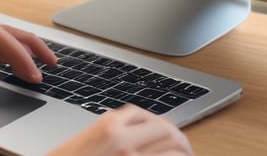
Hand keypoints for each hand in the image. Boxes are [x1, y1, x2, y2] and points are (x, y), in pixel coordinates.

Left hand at [0, 0, 57, 87]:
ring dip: (22, 44)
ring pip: (4, 27)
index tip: (33, 75)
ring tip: (39, 61)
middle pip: (9, 29)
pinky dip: (9, 39)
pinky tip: (15, 51)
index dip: (20, 58)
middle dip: (33, 48)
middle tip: (52, 65)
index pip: (0, 39)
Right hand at [48, 105, 193, 155]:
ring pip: (172, 145)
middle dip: (178, 138)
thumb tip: (134, 140)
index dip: (160, 125)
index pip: (143, 115)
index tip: (166, 133)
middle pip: (164, 128)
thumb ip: (108, 138)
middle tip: (183, 149)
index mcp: (106, 125)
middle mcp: (121, 138)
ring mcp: (131, 155)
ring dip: (182, 151)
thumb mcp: (82, 144)